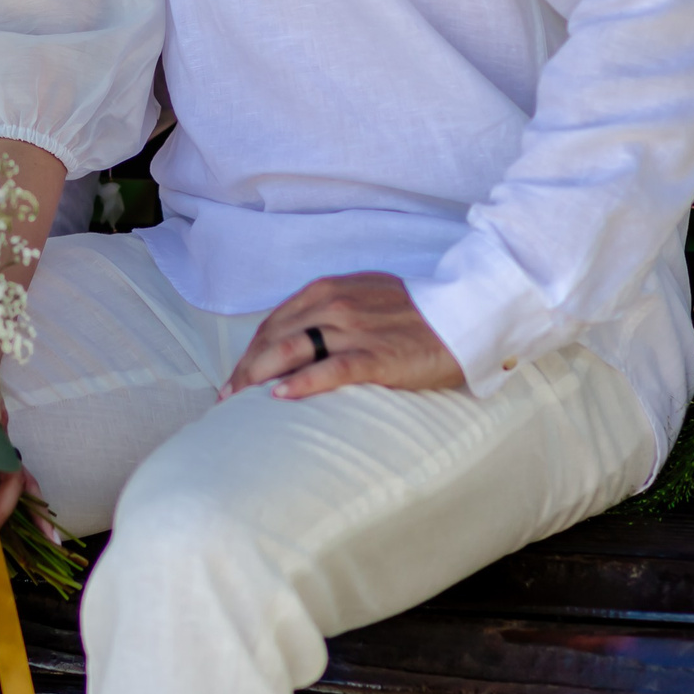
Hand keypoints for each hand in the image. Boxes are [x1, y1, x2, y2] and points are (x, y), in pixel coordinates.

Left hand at [221, 272, 463, 400]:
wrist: (464, 315)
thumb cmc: (416, 313)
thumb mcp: (365, 297)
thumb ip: (332, 311)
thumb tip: (299, 341)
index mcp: (328, 290)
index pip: (274, 323)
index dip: (249, 352)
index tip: (235, 379)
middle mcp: (334, 304)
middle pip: (273, 338)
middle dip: (245, 369)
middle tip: (228, 400)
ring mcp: (354, 329)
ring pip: (291, 351)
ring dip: (259, 377)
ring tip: (240, 404)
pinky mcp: (376, 356)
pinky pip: (330, 369)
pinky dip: (302, 382)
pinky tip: (281, 396)